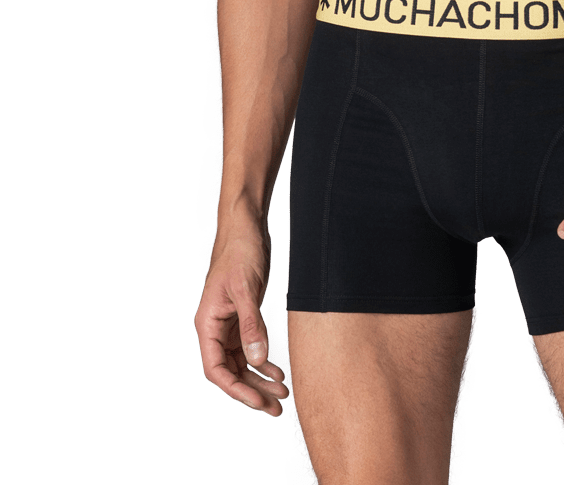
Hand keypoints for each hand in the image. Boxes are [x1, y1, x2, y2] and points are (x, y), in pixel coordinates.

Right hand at [195, 228, 288, 414]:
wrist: (246, 228)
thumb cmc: (240, 252)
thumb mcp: (246, 289)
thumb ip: (251, 324)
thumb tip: (256, 360)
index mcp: (208, 324)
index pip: (217, 369)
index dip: (236, 389)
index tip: (258, 402)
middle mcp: (215, 328)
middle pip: (231, 371)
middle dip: (252, 391)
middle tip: (276, 408)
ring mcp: (229, 324)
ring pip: (242, 363)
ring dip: (259, 379)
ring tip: (282, 395)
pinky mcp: (242, 317)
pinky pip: (250, 348)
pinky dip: (263, 361)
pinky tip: (278, 372)